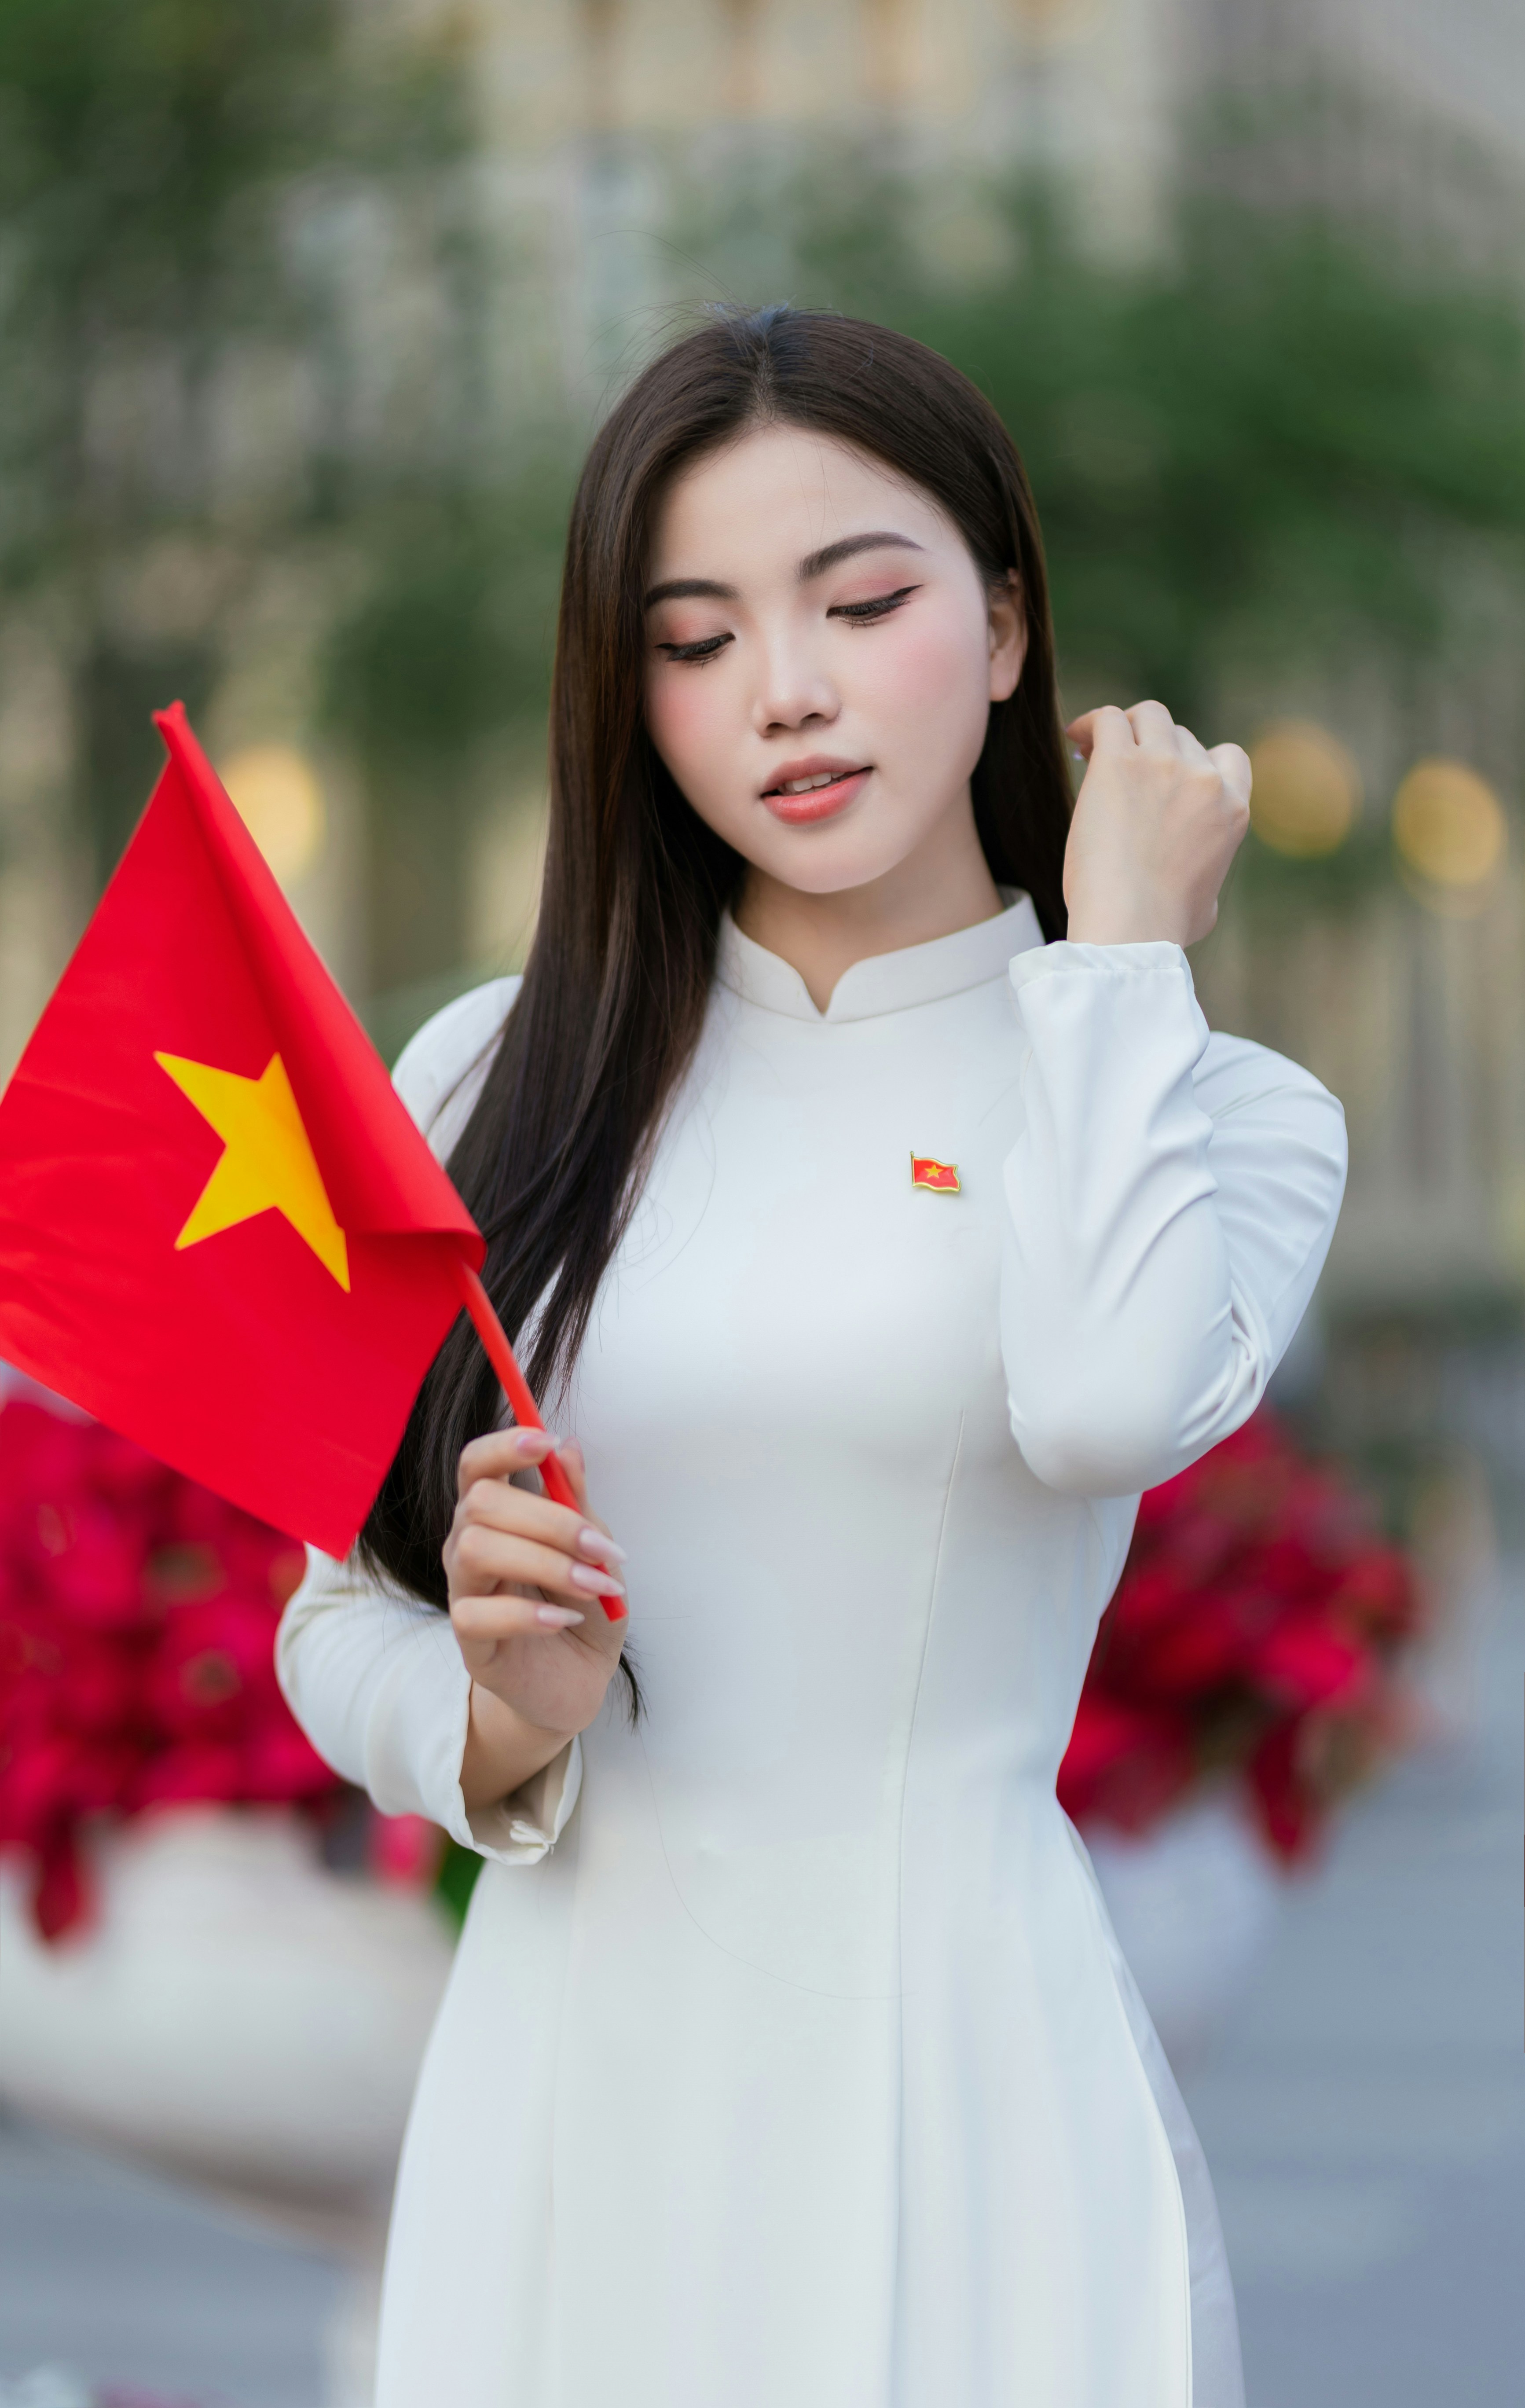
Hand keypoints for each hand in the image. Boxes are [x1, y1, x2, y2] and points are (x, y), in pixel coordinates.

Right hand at [444, 1428, 628, 1806]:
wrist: (580, 1680)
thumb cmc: (584, 1606)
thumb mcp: (595, 1550)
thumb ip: (577, 1503)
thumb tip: (568, 1447)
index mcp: (497, 1515)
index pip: (476, 1465)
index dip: (503, 1446)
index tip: (544, 1442)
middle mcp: (468, 1545)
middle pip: (481, 1503)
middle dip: (551, 1520)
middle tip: (602, 1551)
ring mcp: (464, 1592)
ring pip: (476, 1550)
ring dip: (546, 1563)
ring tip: (594, 1587)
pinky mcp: (469, 1641)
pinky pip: (475, 1614)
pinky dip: (529, 1615)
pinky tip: (564, 1621)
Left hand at [1062, 701, 1250, 947]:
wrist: (1131, 925)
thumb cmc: (1162, 927)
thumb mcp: (1205, 902)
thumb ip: (1204, 873)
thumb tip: (1196, 885)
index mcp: (1232, 808)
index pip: (1227, 756)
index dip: (1196, 757)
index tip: (1166, 771)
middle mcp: (1205, 779)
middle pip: (1181, 736)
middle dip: (1151, 749)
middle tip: (1119, 769)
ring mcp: (1164, 765)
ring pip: (1147, 716)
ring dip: (1125, 727)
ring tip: (1094, 747)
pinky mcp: (1121, 763)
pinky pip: (1107, 719)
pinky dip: (1090, 724)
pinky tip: (1076, 739)